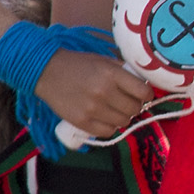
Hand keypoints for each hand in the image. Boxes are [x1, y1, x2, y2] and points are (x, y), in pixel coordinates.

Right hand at [37, 48, 154, 142]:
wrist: (46, 71)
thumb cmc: (78, 65)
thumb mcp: (104, 61)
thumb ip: (124, 72)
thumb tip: (145, 85)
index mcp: (111, 74)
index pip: (143, 92)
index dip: (146, 95)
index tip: (143, 94)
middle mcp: (104, 92)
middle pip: (134, 109)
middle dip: (134, 106)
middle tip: (127, 102)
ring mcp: (92, 109)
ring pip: (123, 122)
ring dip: (122, 117)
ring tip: (114, 109)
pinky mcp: (81, 122)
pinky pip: (107, 132)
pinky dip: (109, 127)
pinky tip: (105, 118)